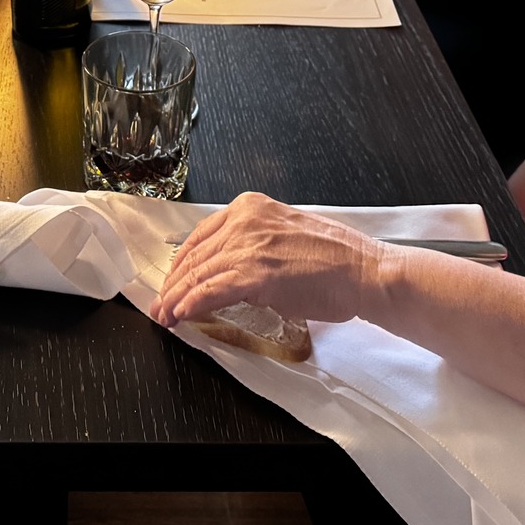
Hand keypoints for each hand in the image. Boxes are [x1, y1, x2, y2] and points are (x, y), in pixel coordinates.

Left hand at [152, 192, 382, 328]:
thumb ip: (254, 242)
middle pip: (194, 255)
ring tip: (164, 316)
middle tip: (160, 304)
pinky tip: (180, 315)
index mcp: (250, 207)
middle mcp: (244, 221)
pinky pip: (210, 291)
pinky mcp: (255, 274)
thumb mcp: (285, 232)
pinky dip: (191, 304)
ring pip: (198, 274)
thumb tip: (231, 267)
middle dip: (173, 284)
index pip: (201, 236)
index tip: (172, 280)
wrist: (364, 270)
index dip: (181, 263)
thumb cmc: (336, 258)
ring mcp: (248, 246)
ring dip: (175, 299)